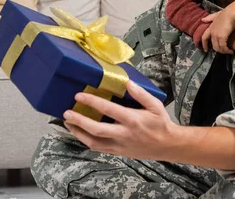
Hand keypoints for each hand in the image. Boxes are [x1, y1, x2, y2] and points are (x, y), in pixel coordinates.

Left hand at [63, 81, 178, 160]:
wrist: (168, 146)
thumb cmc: (161, 123)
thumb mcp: (155, 105)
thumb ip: (141, 94)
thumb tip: (127, 83)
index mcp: (132, 120)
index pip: (108, 109)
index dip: (92, 102)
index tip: (79, 96)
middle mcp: (124, 134)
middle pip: (96, 129)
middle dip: (79, 121)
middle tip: (66, 113)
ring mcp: (120, 145)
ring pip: (94, 142)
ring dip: (79, 133)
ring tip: (68, 124)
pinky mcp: (118, 152)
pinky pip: (98, 148)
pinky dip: (87, 141)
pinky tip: (80, 133)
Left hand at [201, 10, 234, 53]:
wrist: (232, 13)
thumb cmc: (226, 13)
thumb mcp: (216, 15)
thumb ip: (210, 18)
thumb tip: (202, 20)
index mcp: (210, 27)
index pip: (204, 38)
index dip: (204, 44)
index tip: (206, 50)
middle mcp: (212, 32)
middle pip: (213, 45)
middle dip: (218, 50)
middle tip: (224, 51)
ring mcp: (216, 35)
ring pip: (218, 48)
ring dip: (224, 51)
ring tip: (229, 51)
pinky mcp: (222, 37)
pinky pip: (223, 47)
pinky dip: (227, 50)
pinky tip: (231, 50)